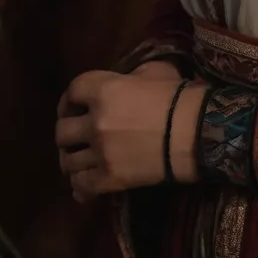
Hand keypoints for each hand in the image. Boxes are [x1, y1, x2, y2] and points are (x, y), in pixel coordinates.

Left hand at [55, 68, 206, 202]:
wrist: (195, 133)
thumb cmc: (177, 97)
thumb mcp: (152, 72)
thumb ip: (127, 76)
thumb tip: (121, 82)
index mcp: (103, 91)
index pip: (72, 92)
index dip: (69, 99)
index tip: (73, 106)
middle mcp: (95, 122)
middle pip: (62, 130)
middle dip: (67, 132)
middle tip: (76, 136)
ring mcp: (100, 153)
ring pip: (67, 161)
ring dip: (71, 159)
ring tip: (80, 160)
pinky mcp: (109, 179)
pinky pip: (81, 185)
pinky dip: (79, 185)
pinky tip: (83, 184)